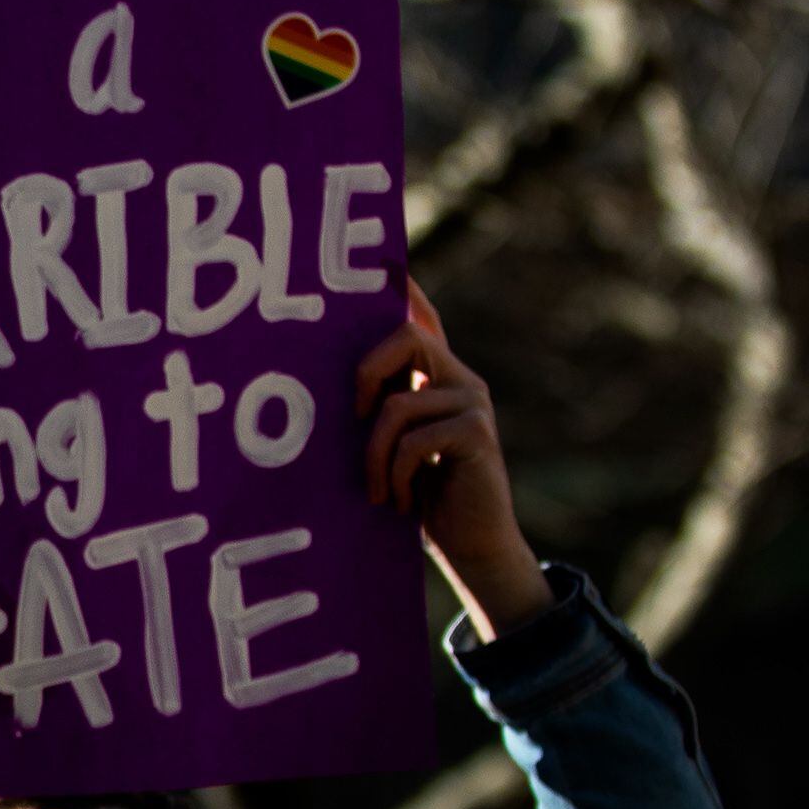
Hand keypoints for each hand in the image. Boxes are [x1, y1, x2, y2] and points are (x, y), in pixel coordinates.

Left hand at [352, 285, 550, 637]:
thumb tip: (330, 394)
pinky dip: (394, 472)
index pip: (422, 319)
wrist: (473, 546)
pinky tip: (396, 500)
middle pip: (407, 337)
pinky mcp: (477, 433)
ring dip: (373, 455)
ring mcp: (472, 403)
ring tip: (375, 491)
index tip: (385, 262)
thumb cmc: (423, 499)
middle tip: (353, 418)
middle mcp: (460, 378)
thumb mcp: (392, 451)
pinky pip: (416, 438)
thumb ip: (378, 415)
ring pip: (399, 404)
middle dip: (367, 371)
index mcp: (437, 377)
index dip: (406, 290)